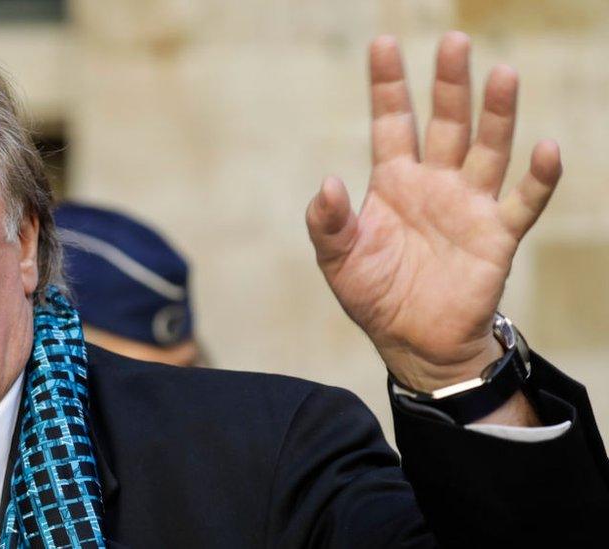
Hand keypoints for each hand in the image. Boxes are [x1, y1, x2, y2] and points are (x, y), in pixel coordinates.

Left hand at [306, 32, 561, 392]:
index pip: (392, 123)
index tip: (383, 44)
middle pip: (446, 124)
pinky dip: (536, 178)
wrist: (413, 343)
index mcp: (393, 182)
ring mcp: (469, 206)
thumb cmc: (374, 295)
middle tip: (454, 43)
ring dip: (496, 115)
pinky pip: (522, 202)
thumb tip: (329, 182)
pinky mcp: (497, 237)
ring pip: (487, 150)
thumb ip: (328, 222)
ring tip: (501, 75)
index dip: (388, 85)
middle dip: (450, 85)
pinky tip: (544, 148)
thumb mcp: (337, 259)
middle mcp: (435, 184)